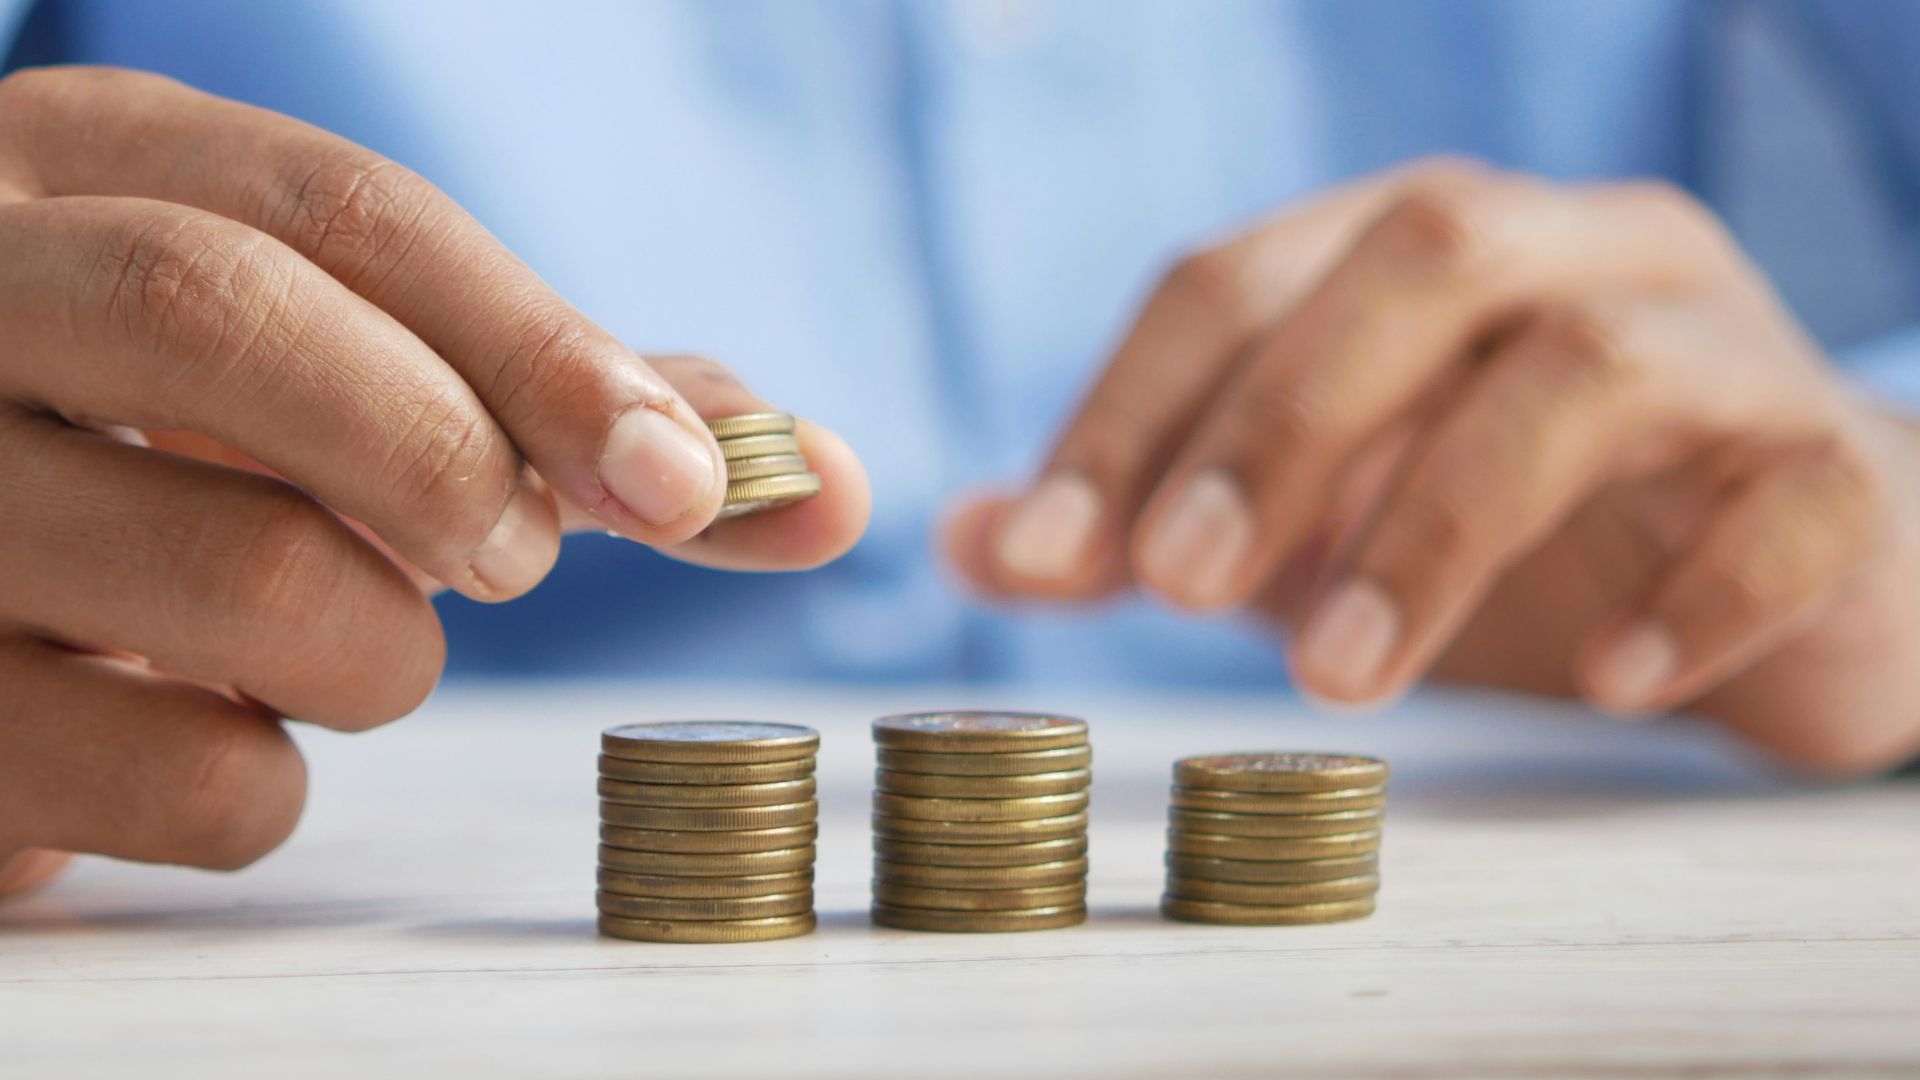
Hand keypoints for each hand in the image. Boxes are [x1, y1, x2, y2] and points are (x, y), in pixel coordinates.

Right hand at [0, 68, 869, 898]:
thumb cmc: (184, 454)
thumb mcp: (346, 375)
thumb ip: (569, 409)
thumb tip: (824, 482)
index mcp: (88, 173)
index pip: (343, 211)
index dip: (547, 348)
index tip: (688, 482)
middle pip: (223, 312)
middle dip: (443, 452)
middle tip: (510, 554)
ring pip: (234, 569)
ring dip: (379, 651)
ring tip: (339, 639)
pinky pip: (176, 777)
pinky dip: (265, 784)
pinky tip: (207, 726)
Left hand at [947, 159, 1919, 775]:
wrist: (1798, 575)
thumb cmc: (1529, 536)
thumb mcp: (1317, 525)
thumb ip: (1155, 522)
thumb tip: (970, 542)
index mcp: (1421, 252)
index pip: (1240, 275)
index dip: (1129, 408)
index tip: (1043, 555)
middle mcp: (1573, 256)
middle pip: (1420, 259)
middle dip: (1280, 423)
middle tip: (1178, 589)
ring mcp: (1722, 349)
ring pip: (1588, 368)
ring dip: (1439, 523)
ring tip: (1342, 679)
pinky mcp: (1840, 467)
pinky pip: (1787, 498)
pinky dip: (1690, 592)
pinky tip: (1604, 684)